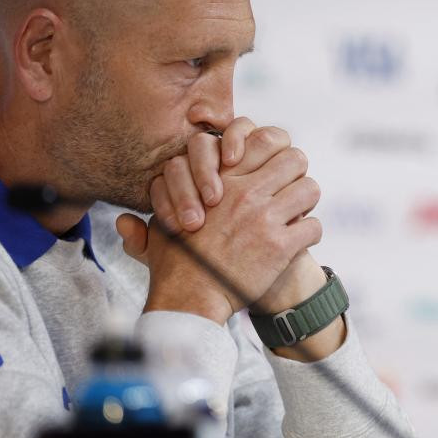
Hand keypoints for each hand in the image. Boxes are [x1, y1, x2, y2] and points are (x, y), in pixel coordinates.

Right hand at [121, 140, 323, 323]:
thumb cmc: (174, 265)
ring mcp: (266, 218)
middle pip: (296, 158)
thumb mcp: (158, 232)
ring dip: (307, 203)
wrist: (190, 298)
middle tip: (290, 192)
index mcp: (223, 180)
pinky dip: (309, 234)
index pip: (267, 139)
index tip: (270, 170)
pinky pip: (313, 226)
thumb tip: (124, 222)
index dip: (275, 152)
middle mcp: (247, 192)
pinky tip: (297, 242)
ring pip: (310, 189)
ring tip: (297, 216)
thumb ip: (150, 218)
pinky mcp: (281, 245)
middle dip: (297, 174)